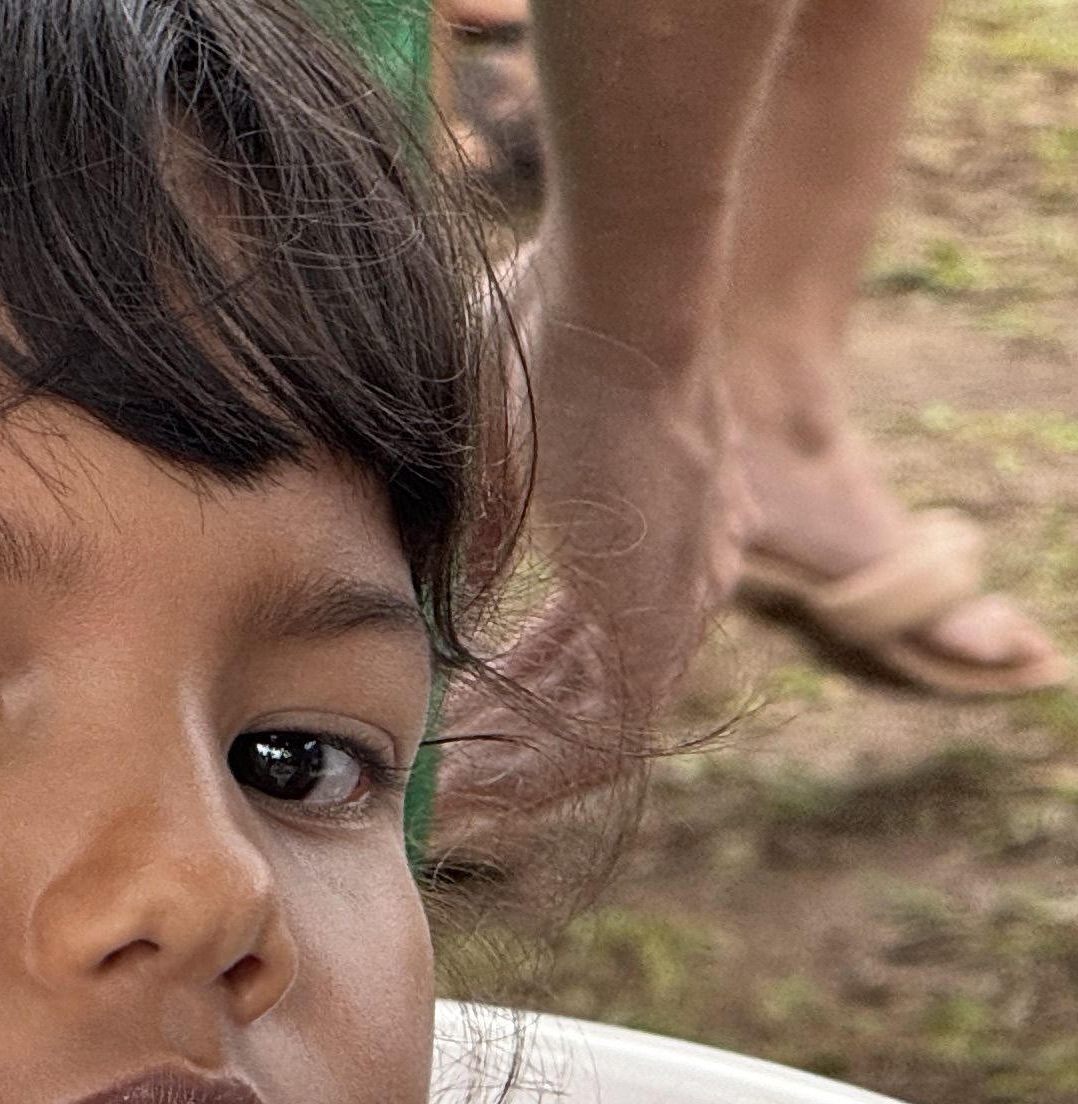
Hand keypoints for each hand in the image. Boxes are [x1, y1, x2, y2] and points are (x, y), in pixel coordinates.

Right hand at [430, 230, 742, 835]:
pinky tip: (472, 792)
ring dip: (516, 772)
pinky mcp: (659, 618)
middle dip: (500, 745)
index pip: (575, 639)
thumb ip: (481, 537)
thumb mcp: (496, 448)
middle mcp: (679, 575)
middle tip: (423, 787)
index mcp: (648, 528)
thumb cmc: (549, 331)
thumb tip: (439, 608)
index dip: (502, 688)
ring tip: (436, 807)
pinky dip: (540, 770)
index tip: (430, 719)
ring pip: (599, 725)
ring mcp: (677, 599)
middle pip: (587, 694)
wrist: (617, 295)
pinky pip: (608, 732)